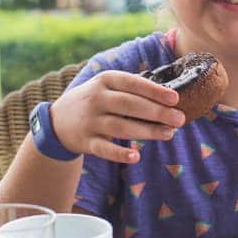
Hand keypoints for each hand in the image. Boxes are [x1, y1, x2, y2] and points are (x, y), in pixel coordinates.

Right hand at [49, 71, 183, 164]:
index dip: (154, 91)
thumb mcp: (107, 86)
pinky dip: (119, 154)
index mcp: (105, 80)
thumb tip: (170, 99)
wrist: (57, 120)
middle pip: (130, 105)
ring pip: (121, 127)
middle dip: (157, 112)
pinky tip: (136, 157)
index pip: (132, 83)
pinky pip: (104, 149)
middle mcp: (96, 99)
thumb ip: (132, 89)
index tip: (175, 98)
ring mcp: (90, 121)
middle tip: (179, 118)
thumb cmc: (95, 100)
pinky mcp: (86, 142)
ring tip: (169, 134)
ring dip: (147, 132)